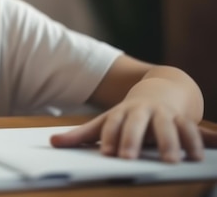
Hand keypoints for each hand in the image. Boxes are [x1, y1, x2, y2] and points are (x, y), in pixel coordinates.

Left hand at [49, 99, 216, 162]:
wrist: (161, 88)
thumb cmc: (128, 114)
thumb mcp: (106, 121)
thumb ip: (80, 135)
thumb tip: (51, 143)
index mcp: (122, 113)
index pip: (112, 123)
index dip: (109, 136)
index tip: (106, 152)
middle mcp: (142, 112)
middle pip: (136, 124)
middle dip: (132, 139)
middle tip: (129, 158)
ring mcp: (163, 114)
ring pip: (167, 126)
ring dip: (169, 142)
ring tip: (170, 161)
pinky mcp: (183, 119)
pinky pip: (191, 129)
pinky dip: (196, 141)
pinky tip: (198, 156)